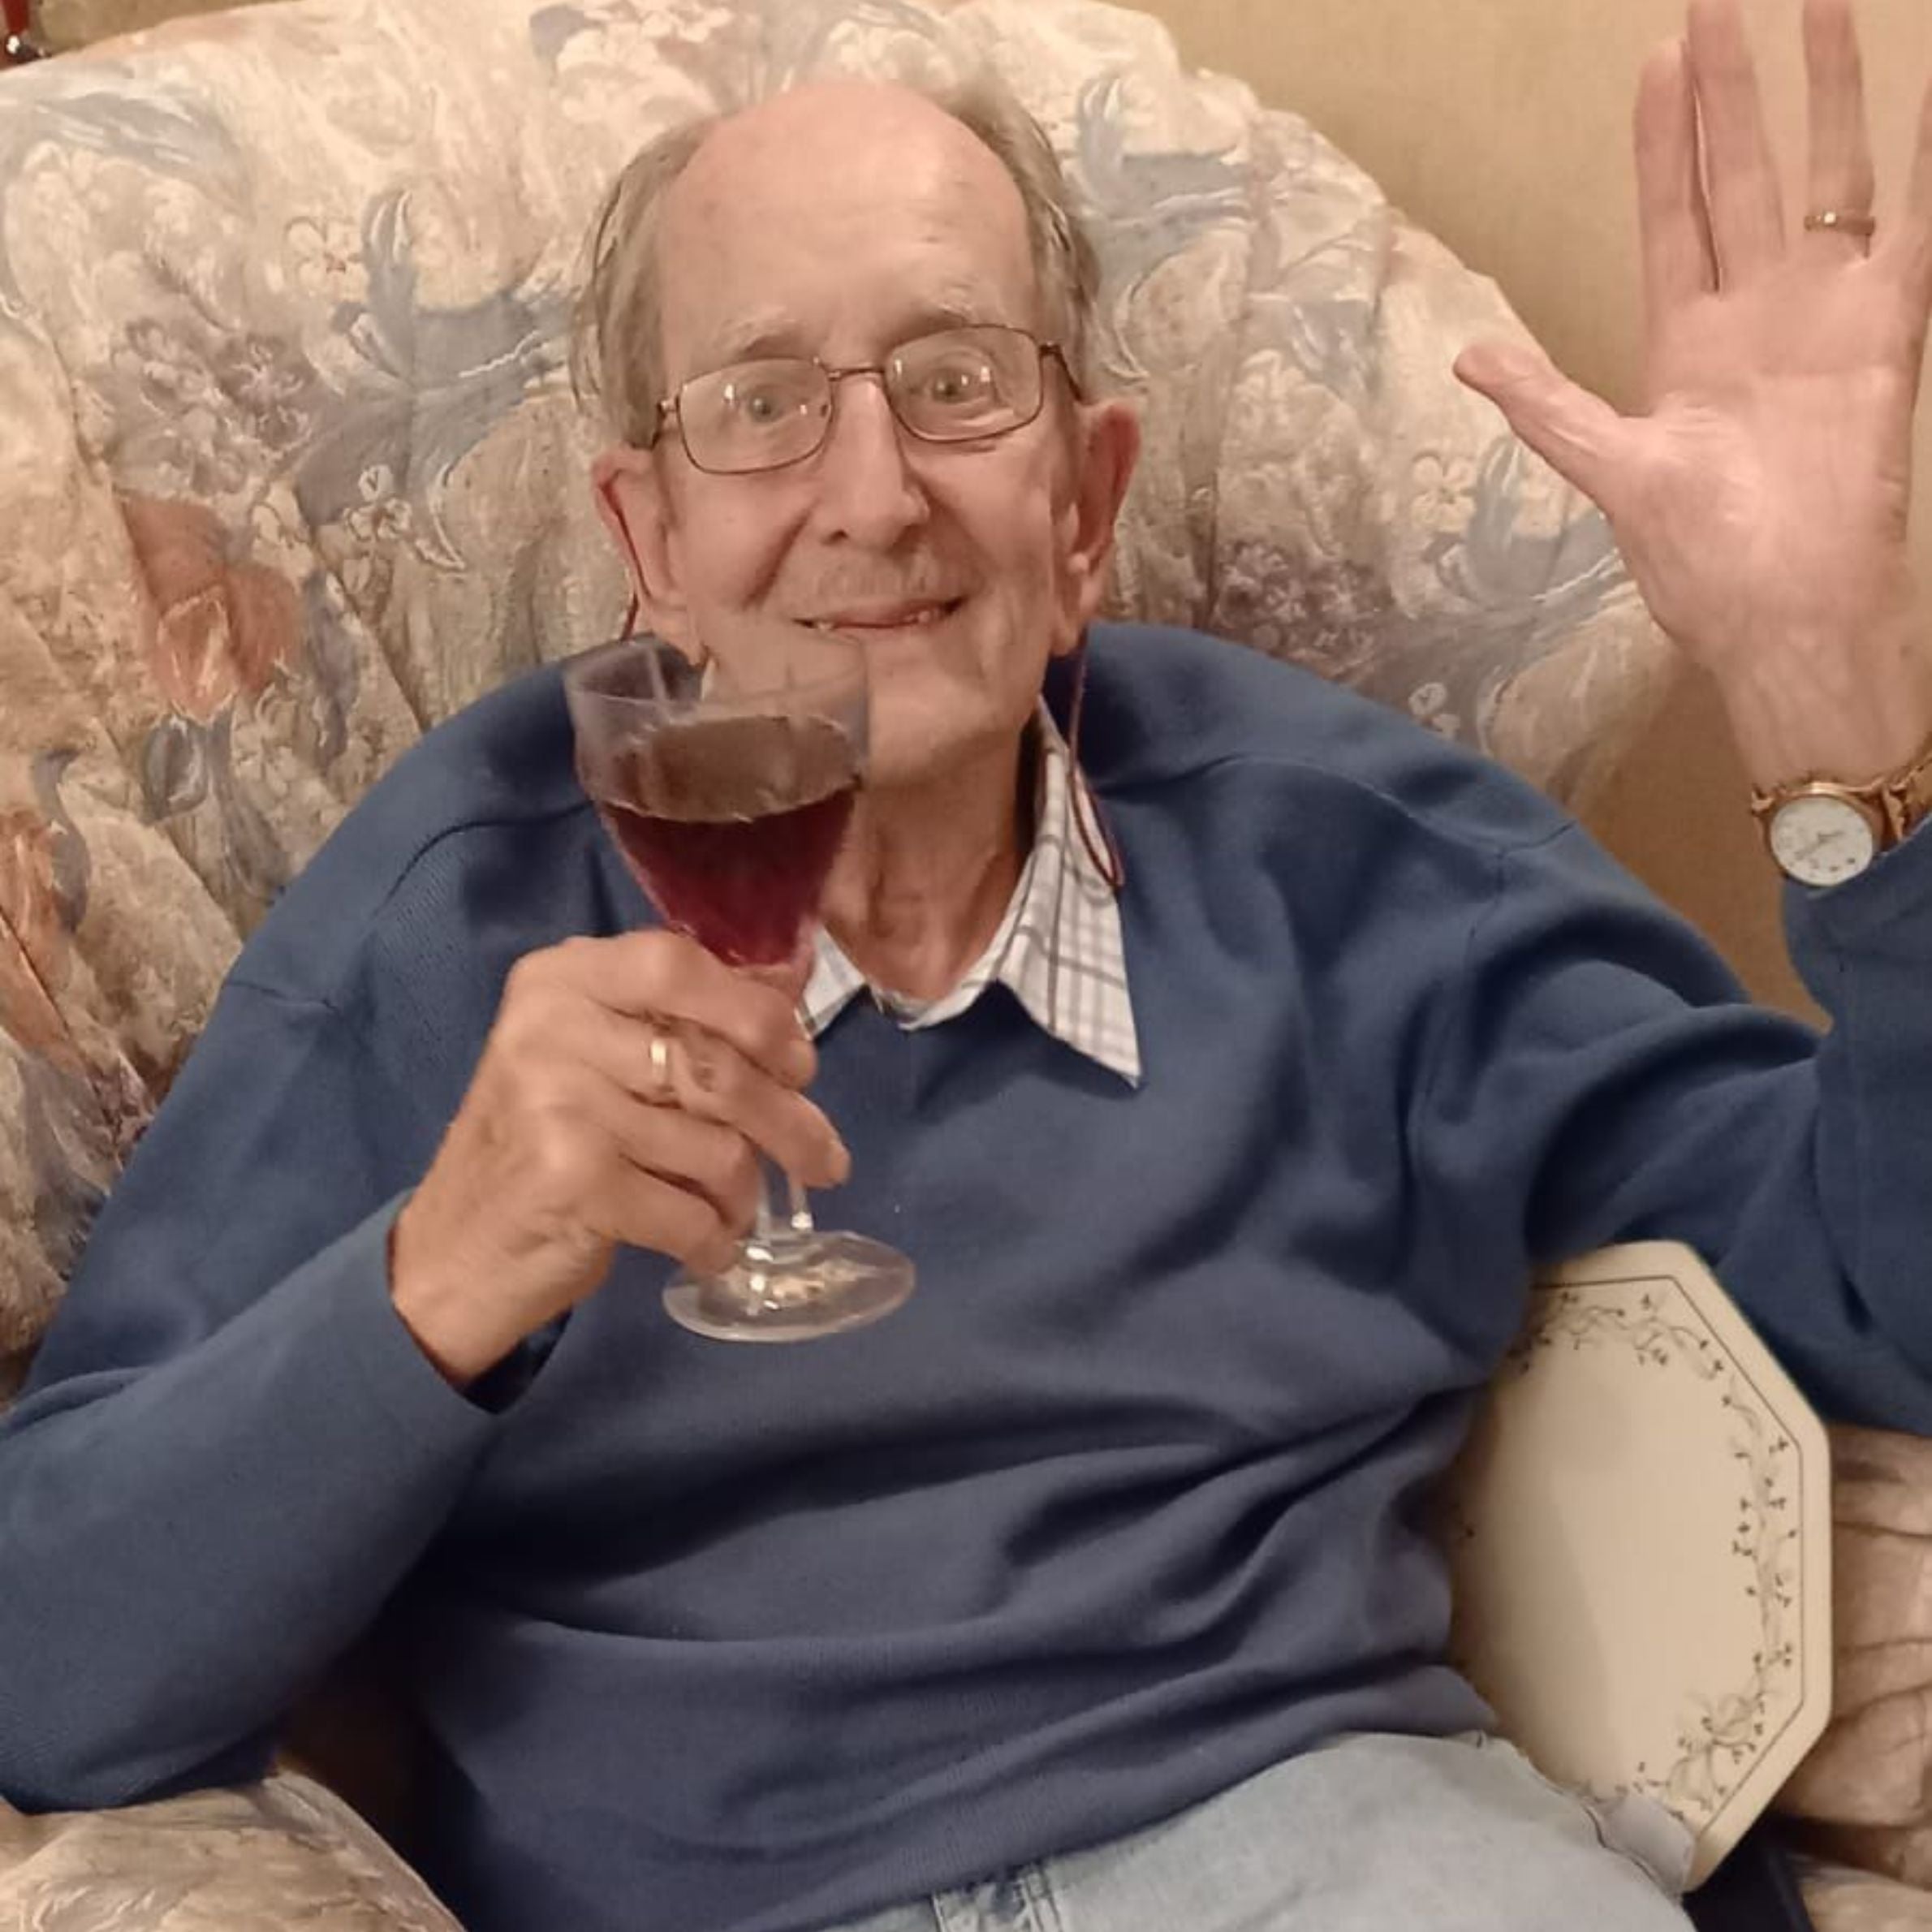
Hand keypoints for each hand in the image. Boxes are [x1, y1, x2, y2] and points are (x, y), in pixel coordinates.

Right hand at [389, 931, 848, 1385]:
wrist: (453, 1251)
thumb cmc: (543, 1143)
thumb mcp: (591, 1057)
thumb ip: (675, 1020)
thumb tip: (788, 993)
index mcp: (558, 979)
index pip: (680, 963)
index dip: (756, 1013)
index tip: (799, 1062)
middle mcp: (551, 1028)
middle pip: (716, 1065)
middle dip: (788, 1120)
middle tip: (823, 1157)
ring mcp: (559, 1103)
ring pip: (717, 1146)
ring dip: (743, 1192)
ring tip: (731, 1208)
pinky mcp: (572, 1180)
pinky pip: (692, 1211)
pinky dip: (712, 1239)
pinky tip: (705, 1247)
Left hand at [1455, 0, 1931, 785]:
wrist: (1787, 614)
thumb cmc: (1701, 560)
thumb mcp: (1612, 471)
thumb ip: (1547, 405)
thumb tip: (1468, 358)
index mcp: (1685, 342)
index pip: (1673, 213)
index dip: (1665, 139)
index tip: (1658, 60)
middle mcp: (1756, 312)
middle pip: (1742, 175)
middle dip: (1732, 89)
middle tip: (1719, 1)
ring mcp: (1825, 315)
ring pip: (1827, 176)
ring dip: (1823, 95)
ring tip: (1822, 4)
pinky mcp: (1887, 331)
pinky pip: (1911, 227)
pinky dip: (1920, 164)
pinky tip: (1923, 94)